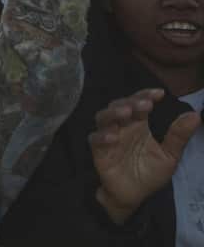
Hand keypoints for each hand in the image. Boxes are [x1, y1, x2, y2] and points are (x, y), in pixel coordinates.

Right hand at [90, 88, 200, 223]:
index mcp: (139, 124)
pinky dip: (102, 136)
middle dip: (130, 102)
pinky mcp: (99, 151)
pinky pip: (95, 139)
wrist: (134, 195)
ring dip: (113, 113)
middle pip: (119, 105)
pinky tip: (113, 137)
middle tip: (144, 104)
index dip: (146, 95)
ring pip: (103, 117)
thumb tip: (194, 115)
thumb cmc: (150, 173)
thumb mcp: (169, 155)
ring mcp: (109, 137)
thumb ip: (178, 136)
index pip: (140, 103)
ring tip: (126, 113)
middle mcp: (122, 127)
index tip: (159, 94)